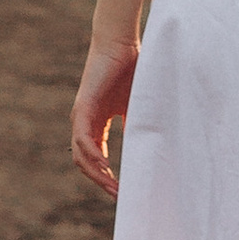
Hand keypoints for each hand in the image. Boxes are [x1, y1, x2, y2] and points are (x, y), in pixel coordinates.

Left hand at [71, 30, 137, 198]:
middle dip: (102, 182)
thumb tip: (156, 146)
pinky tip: (105, 167)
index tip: (123, 192)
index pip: (97, 158)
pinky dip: (93, 156)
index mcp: (97, 123)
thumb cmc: (131, 68)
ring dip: (97, 175)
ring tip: (114, 189)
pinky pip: (83, 140)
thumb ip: (139, 125)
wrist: (121, 42)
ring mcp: (81, 116)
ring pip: (82, 156)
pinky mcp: (83, 108)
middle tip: (120, 197)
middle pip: (86, 163)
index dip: (107, 177)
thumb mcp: (137, 105)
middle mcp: (85, 123)